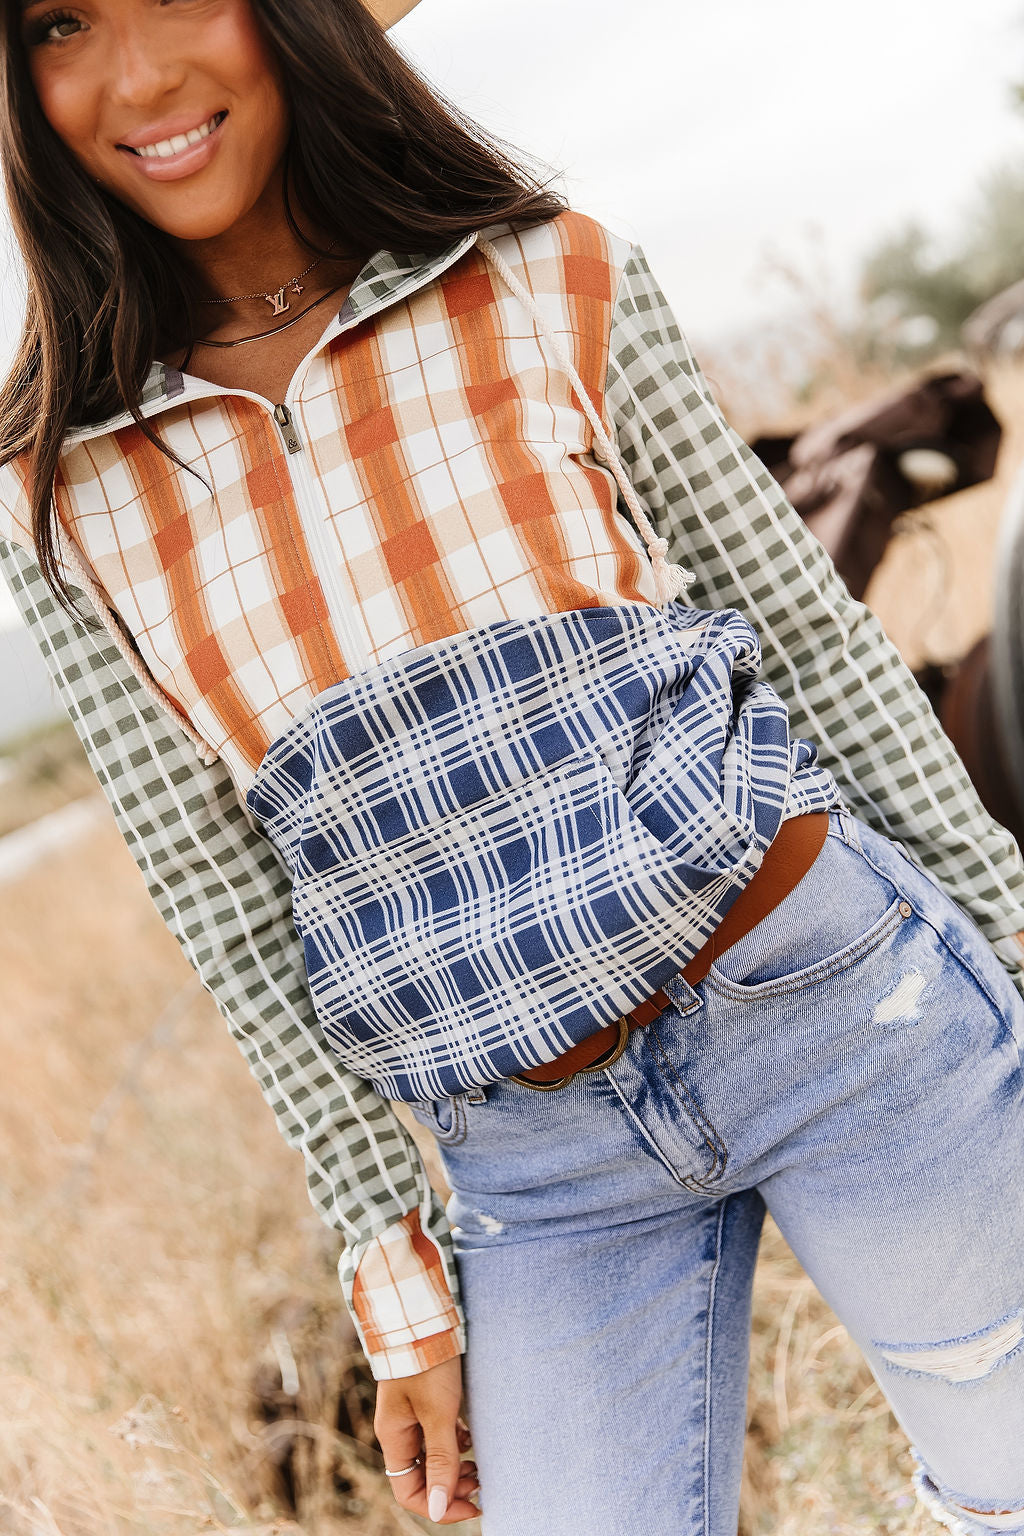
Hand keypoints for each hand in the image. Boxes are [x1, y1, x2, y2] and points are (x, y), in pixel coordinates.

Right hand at [374, 1354, 480, 1523]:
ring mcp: (412, 1414)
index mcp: (394, 1437)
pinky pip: (439, 1434)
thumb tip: (440, 1509)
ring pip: (433, 1455)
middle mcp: (400, 1429)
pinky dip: (456, 1443)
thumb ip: (441, 1460)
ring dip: (455, 1466)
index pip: (409, 1491)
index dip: (440, 1505)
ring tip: (480, 1465)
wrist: (424, 1316)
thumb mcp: (439, 1414)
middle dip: (451, 1486)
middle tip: (482, 1482)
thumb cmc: (428, 1363)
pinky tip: (471, 1437)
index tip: (473, 1504)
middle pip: (422, 1476)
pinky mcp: (426, 1399)